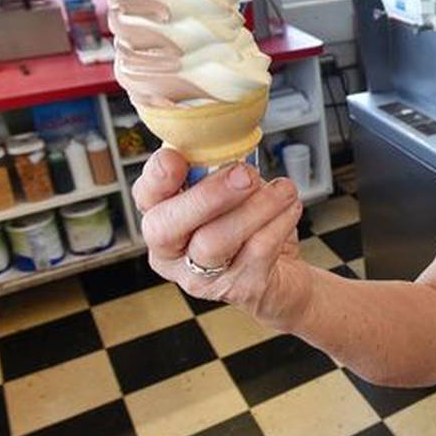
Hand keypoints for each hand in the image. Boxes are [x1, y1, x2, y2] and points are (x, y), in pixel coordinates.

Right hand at [132, 149, 309, 327]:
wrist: (286, 276)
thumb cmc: (250, 225)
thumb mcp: (230, 192)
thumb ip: (218, 170)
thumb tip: (225, 146)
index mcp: (162, 219)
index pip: (145, 197)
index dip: (155, 177)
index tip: (175, 158)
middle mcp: (171, 254)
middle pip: (167, 226)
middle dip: (206, 196)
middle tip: (244, 175)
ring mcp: (202, 278)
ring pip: (215, 241)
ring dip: (255, 207)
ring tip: (284, 190)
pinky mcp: (239, 289)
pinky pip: (256, 251)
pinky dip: (279, 222)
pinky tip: (290, 208)